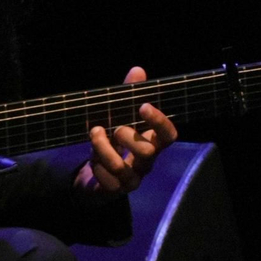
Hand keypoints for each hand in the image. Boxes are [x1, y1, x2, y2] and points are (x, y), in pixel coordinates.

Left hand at [75, 66, 177, 193]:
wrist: (93, 177)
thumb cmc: (111, 144)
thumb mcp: (117, 118)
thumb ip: (127, 97)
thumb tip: (138, 70)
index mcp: (151, 142)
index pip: (169, 135)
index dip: (160, 121)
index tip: (143, 106)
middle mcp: (146, 162)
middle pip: (149, 151)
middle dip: (128, 136)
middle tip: (114, 127)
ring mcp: (132, 179)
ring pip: (122, 168)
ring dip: (103, 148)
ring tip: (94, 134)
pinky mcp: (115, 190)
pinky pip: (108, 182)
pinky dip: (96, 168)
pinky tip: (91, 161)